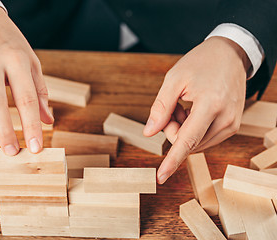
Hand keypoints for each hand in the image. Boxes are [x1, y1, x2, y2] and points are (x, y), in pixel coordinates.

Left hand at [143, 36, 249, 183]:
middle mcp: (226, 119)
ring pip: (195, 143)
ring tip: (185, 106)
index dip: (172, 161)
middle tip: (173, 107)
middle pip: (188, 143)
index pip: (187, 141)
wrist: (230, 55)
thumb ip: (160, 108)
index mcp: (211, 104)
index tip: (160, 177)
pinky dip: (193, 129)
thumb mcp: (173, 79)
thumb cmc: (200, 63)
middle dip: (172, 129)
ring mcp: (232, 124)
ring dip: (182, 130)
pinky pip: (205, 138)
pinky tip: (193, 110)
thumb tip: (149, 134)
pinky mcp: (233, 126)